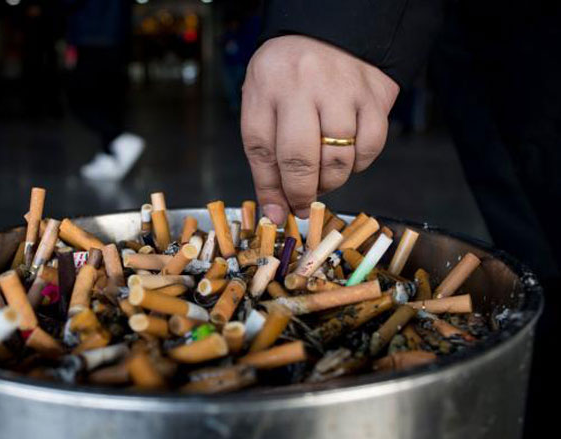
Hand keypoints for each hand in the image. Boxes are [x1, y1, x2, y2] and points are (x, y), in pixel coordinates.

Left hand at [241, 35, 398, 223]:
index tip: (278, 212)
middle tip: (303, 203)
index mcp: (266, 87)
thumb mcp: (263, 100)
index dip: (270, 190)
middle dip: (301, 194)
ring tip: (323, 175)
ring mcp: (341, 89)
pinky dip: (358, 164)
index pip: (261, 151)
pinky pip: (370, 148)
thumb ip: (266, 155)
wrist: (331, 30)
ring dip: (330, 181)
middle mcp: (302, 86)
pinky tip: (347, 156)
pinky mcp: (373, 95)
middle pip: (299, 161)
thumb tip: (276, 212)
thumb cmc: (289, 73)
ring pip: (338, 160)